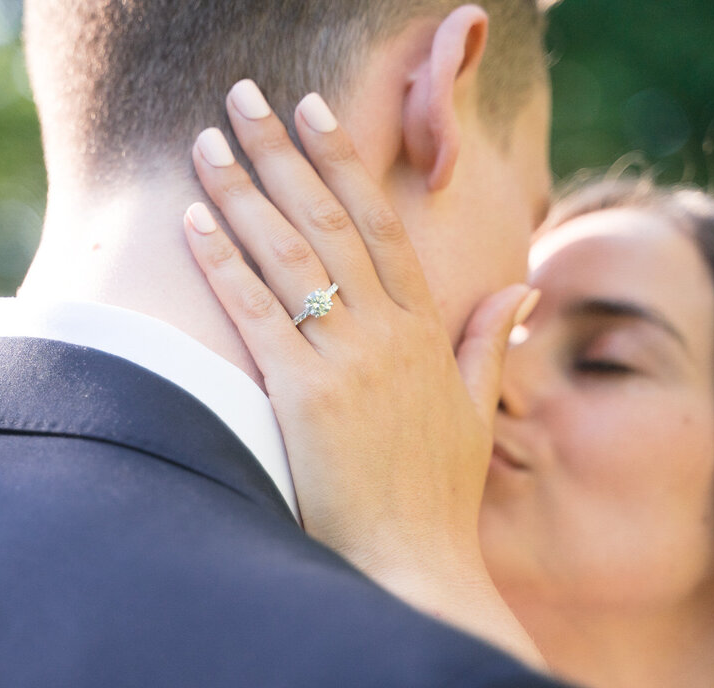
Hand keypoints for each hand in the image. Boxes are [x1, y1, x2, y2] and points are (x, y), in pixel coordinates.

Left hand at [183, 80, 542, 666]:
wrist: (416, 563)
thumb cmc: (437, 494)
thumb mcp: (474, 411)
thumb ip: (487, 342)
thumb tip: (518, 289)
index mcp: (426, 329)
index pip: (382, 223)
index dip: (344, 161)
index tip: (314, 113)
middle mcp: (389, 332)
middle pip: (329, 220)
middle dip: (282, 153)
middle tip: (243, 98)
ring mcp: (348, 361)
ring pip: (290, 255)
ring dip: (244, 191)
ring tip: (206, 142)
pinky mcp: (305, 396)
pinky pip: (258, 314)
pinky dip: (224, 264)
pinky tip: (194, 222)